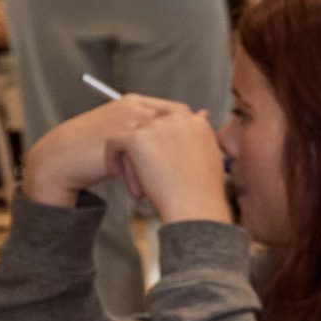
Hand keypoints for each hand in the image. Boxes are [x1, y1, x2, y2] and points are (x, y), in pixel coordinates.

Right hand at [21, 96, 189, 207]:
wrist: (60, 160)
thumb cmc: (99, 152)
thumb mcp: (131, 140)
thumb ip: (158, 135)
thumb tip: (193, 132)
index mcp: (140, 103)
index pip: (179, 115)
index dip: (185, 141)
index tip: (186, 163)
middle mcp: (135, 106)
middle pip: (174, 130)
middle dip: (176, 158)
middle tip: (173, 180)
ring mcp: (126, 120)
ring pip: (160, 147)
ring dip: (159, 172)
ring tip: (151, 191)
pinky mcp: (117, 138)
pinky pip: (142, 160)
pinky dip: (141, 178)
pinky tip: (136, 192)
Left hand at [110, 106, 233, 224]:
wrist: (195, 206)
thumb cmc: (203, 190)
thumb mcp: (208, 155)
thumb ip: (198, 135)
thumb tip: (201, 115)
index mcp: (195, 121)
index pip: (170, 114)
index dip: (158, 132)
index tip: (154, 150)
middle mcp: (177, 118)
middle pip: (147, 121)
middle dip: (141, 142)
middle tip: (140, 163)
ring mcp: (156, 125)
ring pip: (130, 131)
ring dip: (127, 152)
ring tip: (127, 172)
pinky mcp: (137, 137)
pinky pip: (114, 141)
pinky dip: (112, 156)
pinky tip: (116, 172)